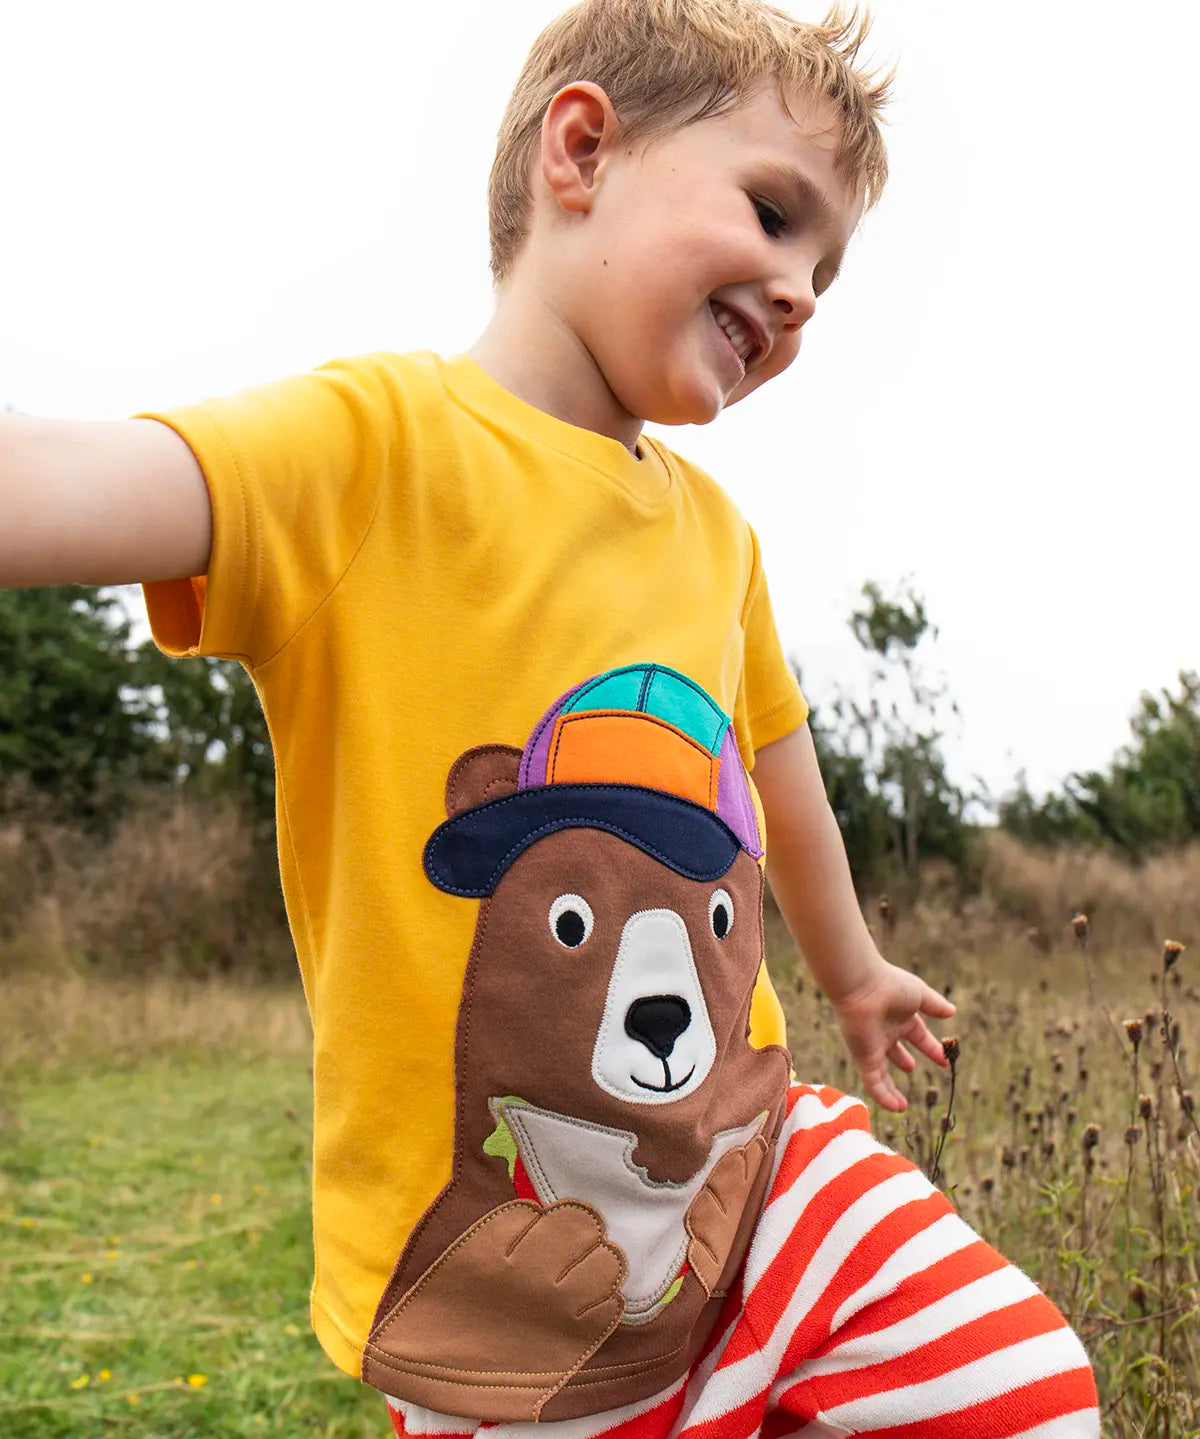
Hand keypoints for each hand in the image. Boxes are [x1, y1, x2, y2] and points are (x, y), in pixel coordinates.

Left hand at [831, 957, 955, 1111]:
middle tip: (912, 1069)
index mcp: (900, 1016)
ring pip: (881, 1073)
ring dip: (891, 1089)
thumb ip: (935, 1005)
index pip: (918, 1036)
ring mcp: (872, 1046)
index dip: (930, 1048)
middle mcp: (884, 1032)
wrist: (862, 987)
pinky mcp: (863, 1057)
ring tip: (902, 1105)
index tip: (944, 1059)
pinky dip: (883, 1096)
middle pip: (895, 1051)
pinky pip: (873, 1082)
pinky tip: (895, 1108)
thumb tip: (952, 1011)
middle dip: (903, 1059)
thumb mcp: (920, 995)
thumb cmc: (891, 985)